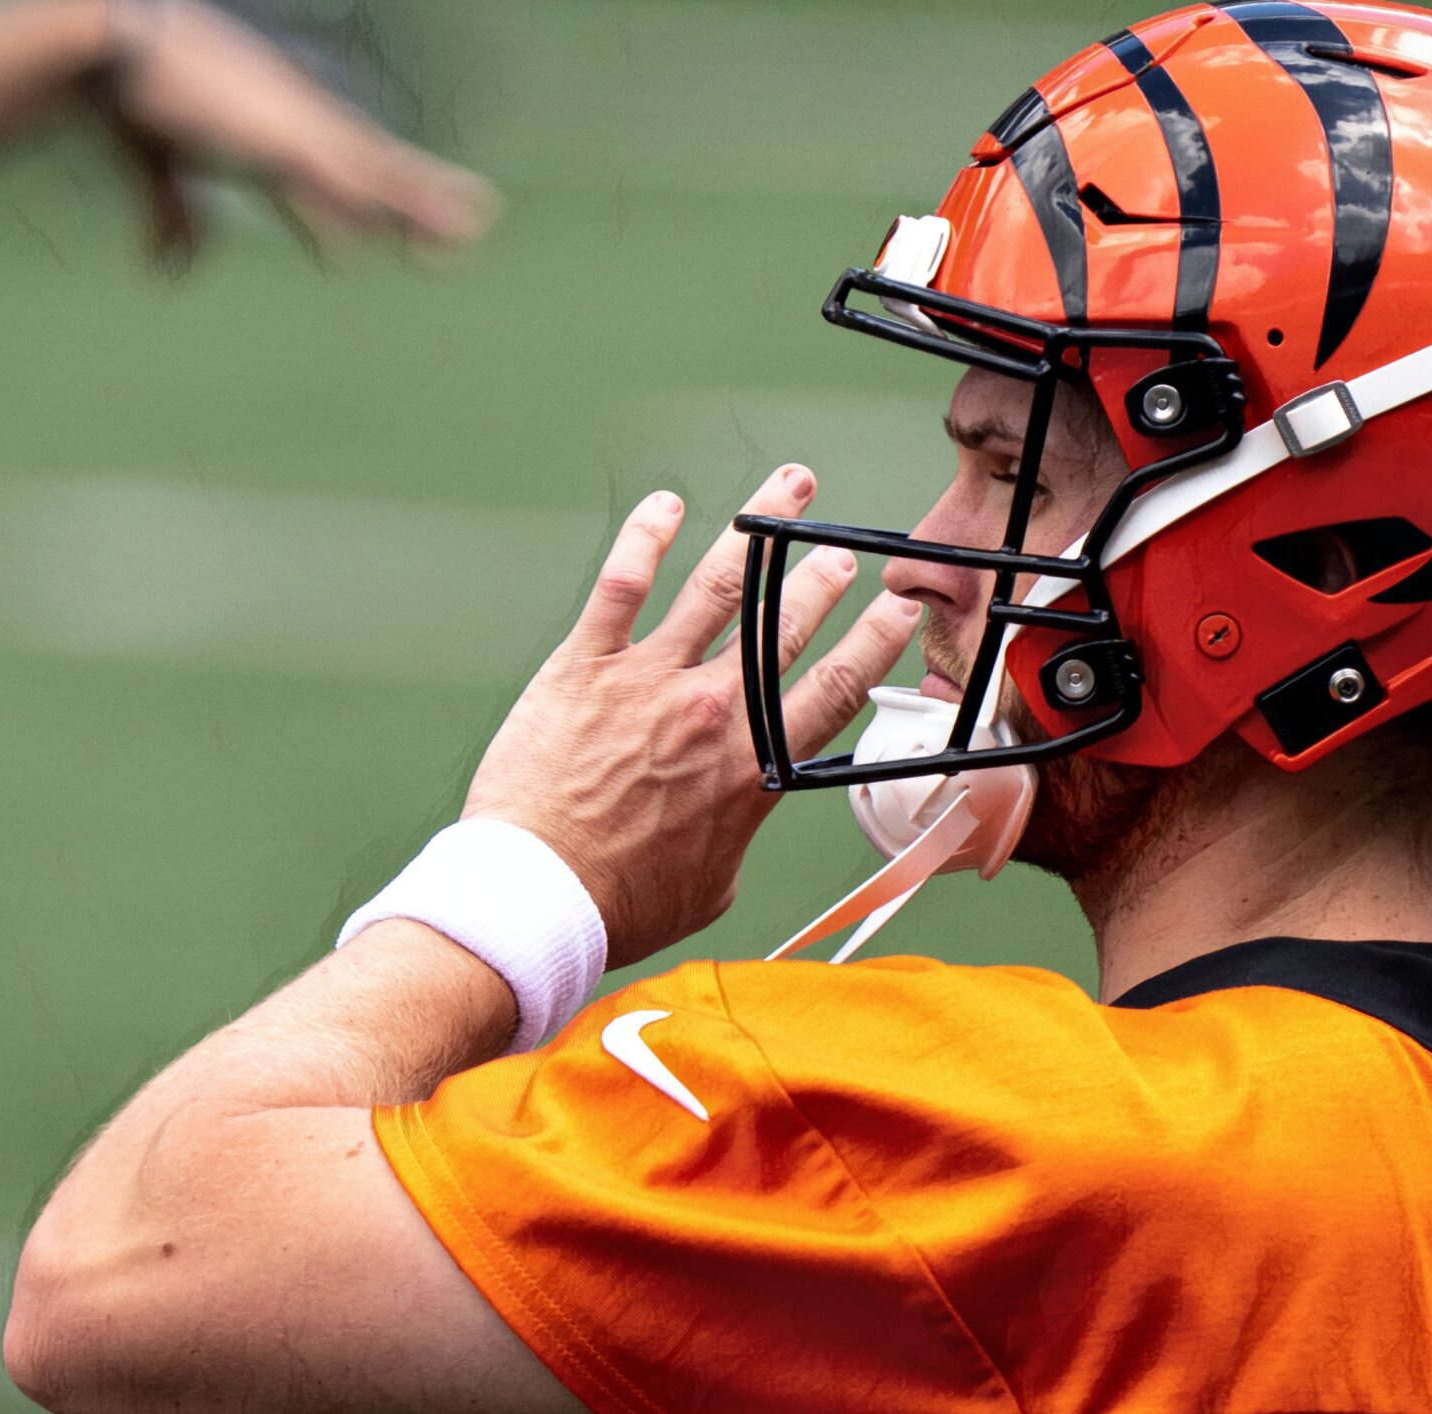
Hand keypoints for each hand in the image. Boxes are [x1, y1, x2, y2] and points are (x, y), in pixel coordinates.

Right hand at [91, 0, 494, 265]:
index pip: (355, 167)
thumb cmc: (136, 92)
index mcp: (284, 131)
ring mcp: (290, 133)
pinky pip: (320, 184)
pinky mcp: (267, 141)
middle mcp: (300, 130)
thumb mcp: (159, 165)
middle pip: (378, 169)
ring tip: (465, 234)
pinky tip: (366, 247)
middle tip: (478, 223)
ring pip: (369, 177)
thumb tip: (171, 267)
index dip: (393, 194)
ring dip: (412, 206)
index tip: (433, 221)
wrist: (109, 42)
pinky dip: (342, 217)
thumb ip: (175, 217)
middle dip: (422, 199)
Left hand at [462, 465, 920, 968]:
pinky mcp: (583, 666)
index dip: (872, 641)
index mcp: (752, 766)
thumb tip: (734, 825)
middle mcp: (711, 711)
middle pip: (785, 624)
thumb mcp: (713, 884)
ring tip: (786, 491)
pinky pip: (622, 585)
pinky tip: (665, 507)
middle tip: (840, 553)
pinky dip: (646, 538)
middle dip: (822, 579)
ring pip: (719, 585)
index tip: (894, 610)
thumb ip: (737, 835)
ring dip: (759, 529)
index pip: (833, 687)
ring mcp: (648, 679)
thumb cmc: (618, 902)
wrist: (537, 896)